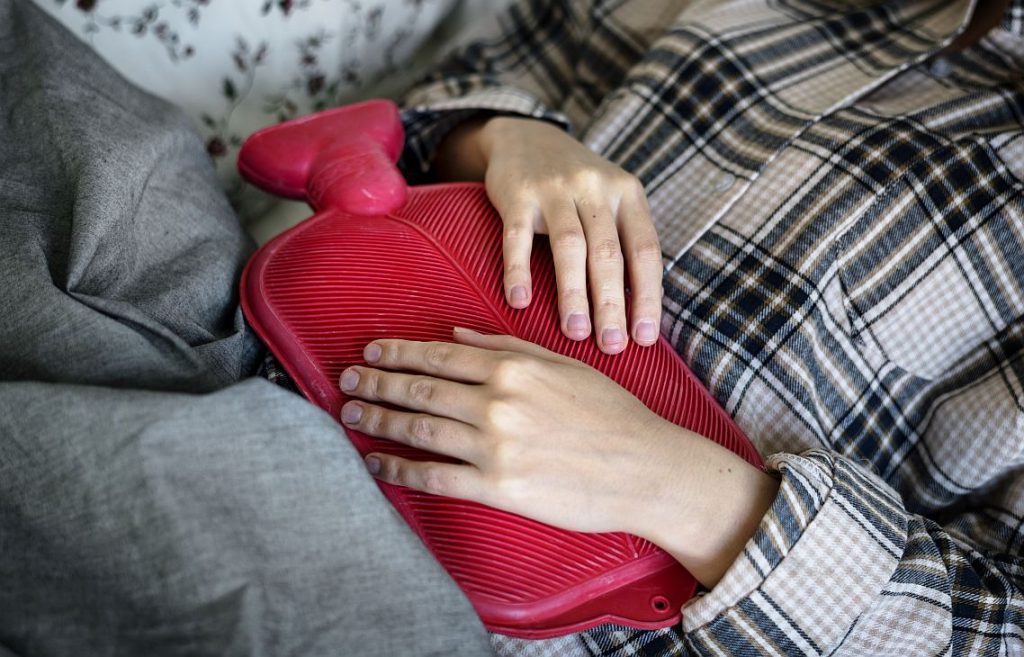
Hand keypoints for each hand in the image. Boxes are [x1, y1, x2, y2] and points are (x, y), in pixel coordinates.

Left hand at [339, 328, 778, 586]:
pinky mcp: (498, 487)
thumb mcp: (565, 365)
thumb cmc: (612, 415)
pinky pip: (435, 477)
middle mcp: (497, 403)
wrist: (646, 469)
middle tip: (347, 381)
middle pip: (420, 390)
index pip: (440, 357)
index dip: (399, 353)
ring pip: (420, 429)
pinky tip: (377, 464)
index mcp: (514, 368)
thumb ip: (508, 347)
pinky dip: (399, 470)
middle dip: (377, 383)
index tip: (372, 352)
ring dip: (379, 421)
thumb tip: (459, 337)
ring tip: (351, 416)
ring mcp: (495, 446)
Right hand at [434, 117, 662, 354]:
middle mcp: (595, 188)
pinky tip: (520, 303)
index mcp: (627, 194)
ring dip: (573, 294)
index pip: (645, 250)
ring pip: (569, 247)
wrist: (526, 137)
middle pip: (608, 253)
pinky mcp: (517, 194)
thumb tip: (639, 312)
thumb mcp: (610, 199)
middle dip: (611, 305)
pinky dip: (519, 271)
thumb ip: (625, 242)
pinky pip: (517, 238)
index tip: (645, 338)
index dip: (647, 296)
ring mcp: (554, 189)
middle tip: (612, 346)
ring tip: (575, 333)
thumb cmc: (576, 185)